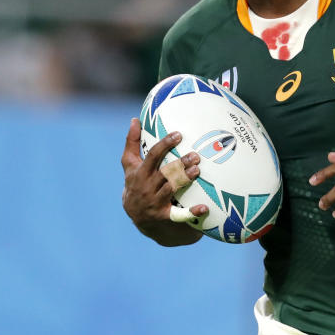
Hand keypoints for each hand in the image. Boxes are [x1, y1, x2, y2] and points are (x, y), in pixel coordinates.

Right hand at [121, 118, 206, 241]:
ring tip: (197, 171)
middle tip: (195, 156)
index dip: (165, 145)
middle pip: (164, 173)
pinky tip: (205, 208)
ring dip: (184, 180)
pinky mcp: (164, 215)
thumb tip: (135, 119)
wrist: (136, 215)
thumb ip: (132, 142)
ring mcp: (155, 202)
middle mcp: (146, 187)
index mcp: (139, 173)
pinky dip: (192, 212)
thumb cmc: (135, 182)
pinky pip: (179, 215)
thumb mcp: (130, 165)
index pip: (152, 156)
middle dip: (179, 164)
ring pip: (171, 189)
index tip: (178, 135)